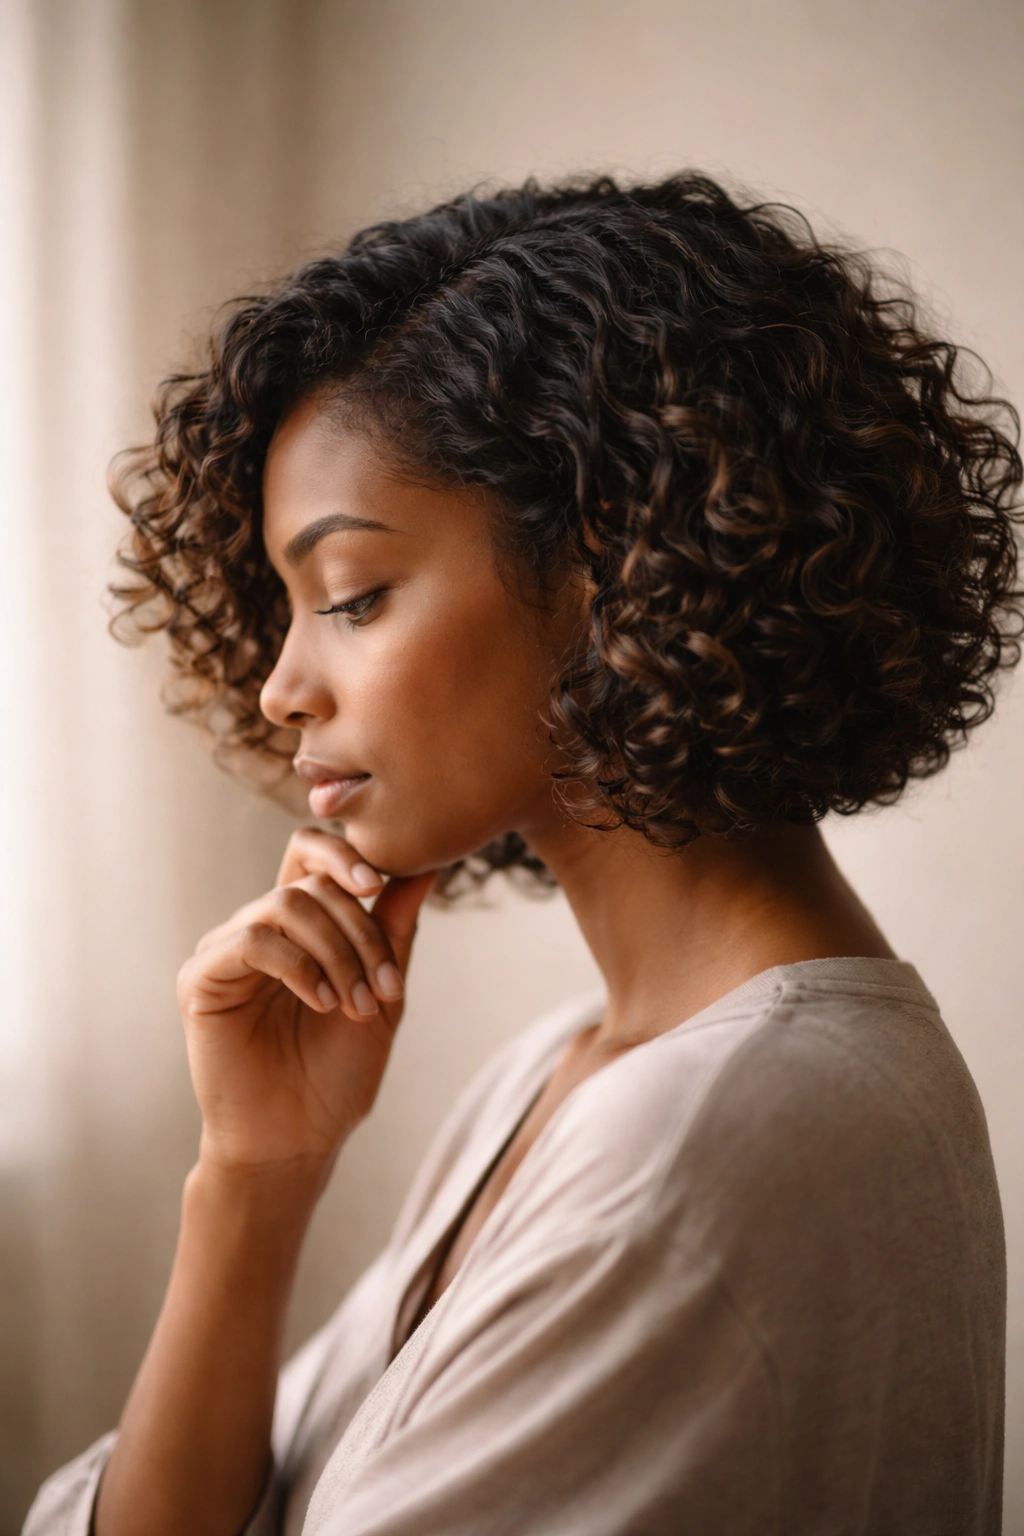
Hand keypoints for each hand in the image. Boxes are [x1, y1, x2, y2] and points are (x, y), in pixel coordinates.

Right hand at [177, 828, 435, 1175]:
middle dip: (359, 931)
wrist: (298, 1140)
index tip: (380, 883)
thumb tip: (426, 864)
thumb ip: (395, 928)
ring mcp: (225, 951)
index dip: (344, 853)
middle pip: (309, 882)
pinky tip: (321, 1003)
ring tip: (355, 1005)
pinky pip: (251, 941)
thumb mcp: (382, 991)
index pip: (309, 854)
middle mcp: (257, 929)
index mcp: (298, 926)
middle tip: (385, 989)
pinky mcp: (201, 979)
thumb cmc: (337, 1073)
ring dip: (335, 952)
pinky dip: (298, 966)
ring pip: (284, 905)